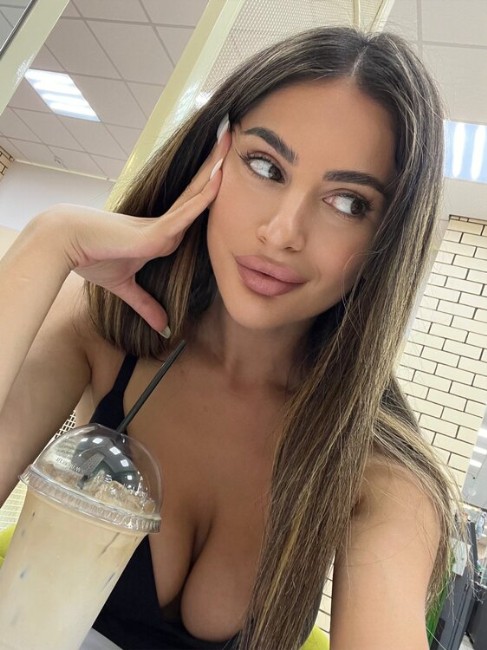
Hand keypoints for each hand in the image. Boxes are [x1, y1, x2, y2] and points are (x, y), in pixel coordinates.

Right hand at [56, 130, 230, 332]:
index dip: (209, 190)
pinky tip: (220, 179)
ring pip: (197, 196)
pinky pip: (185, 214)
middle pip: (198, 193)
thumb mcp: (126, 287)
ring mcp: (161, 226)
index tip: (226, 171)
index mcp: (161, 234)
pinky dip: (204, 198)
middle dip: (216, 167)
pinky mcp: (154, 232)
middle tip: (232, 139)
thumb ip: (146, 304)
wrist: (67, 246)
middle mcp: (165, 225)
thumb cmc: (92, 258)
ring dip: (216, 170)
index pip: (193, 208)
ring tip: (232, 141)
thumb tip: (162, 327)